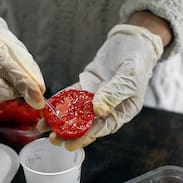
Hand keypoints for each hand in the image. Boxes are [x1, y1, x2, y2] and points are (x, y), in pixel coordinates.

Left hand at [45, 24, 163, 150]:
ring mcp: (96, 96)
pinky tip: (47, 107)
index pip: (103, 127)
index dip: (87, 136)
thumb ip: (114, 93)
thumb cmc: (138, 60)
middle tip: (53, 139)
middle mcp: (108, 107)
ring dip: (61, 120)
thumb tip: (98, 110)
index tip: (71, 142)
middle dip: (70, 133)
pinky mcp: (86, 85)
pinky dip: (59, 101)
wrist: (132, 40)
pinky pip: (71, 95)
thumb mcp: (129, 77)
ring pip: (76, 112)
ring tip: (44, 127)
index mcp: (123, 110)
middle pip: (87, 124)